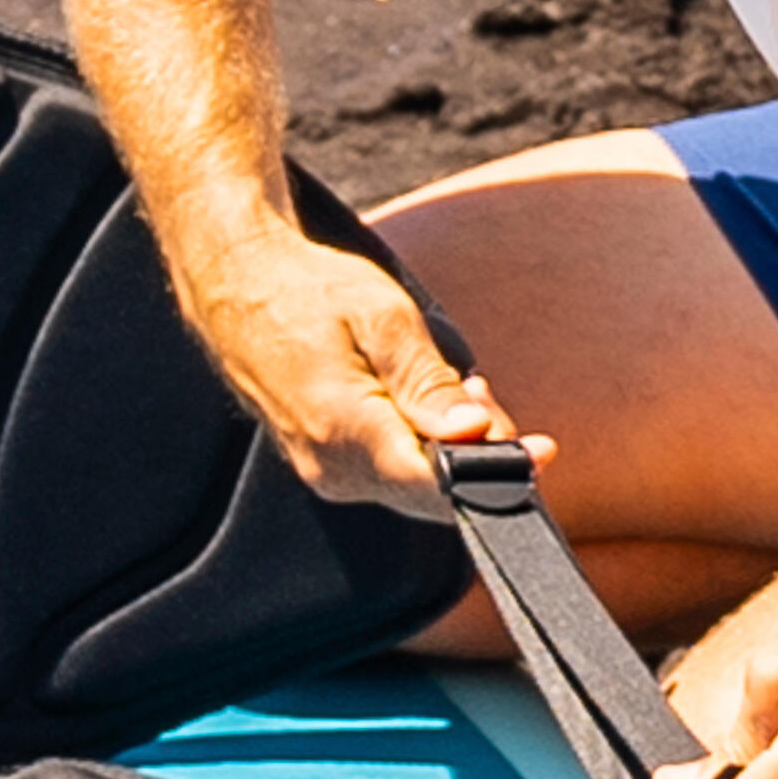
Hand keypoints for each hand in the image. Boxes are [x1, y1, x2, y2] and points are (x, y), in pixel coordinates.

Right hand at [179, 229, 517, 514]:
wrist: (237, 286)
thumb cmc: (309, 290)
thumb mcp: (383, 318)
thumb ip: (428, 381)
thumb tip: (471, 431)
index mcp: (343, 429)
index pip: (435, 482)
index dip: (495, 473)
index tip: (539, 452)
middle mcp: (331, 467)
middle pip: (431, 492)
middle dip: (476, 454)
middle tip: (483, 391)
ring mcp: (325, 475)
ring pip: (414, 487)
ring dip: (447, 448)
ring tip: (444, 386)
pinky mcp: (326, 471)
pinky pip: (390, 476)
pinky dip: (418, 448)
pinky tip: (417, 404)